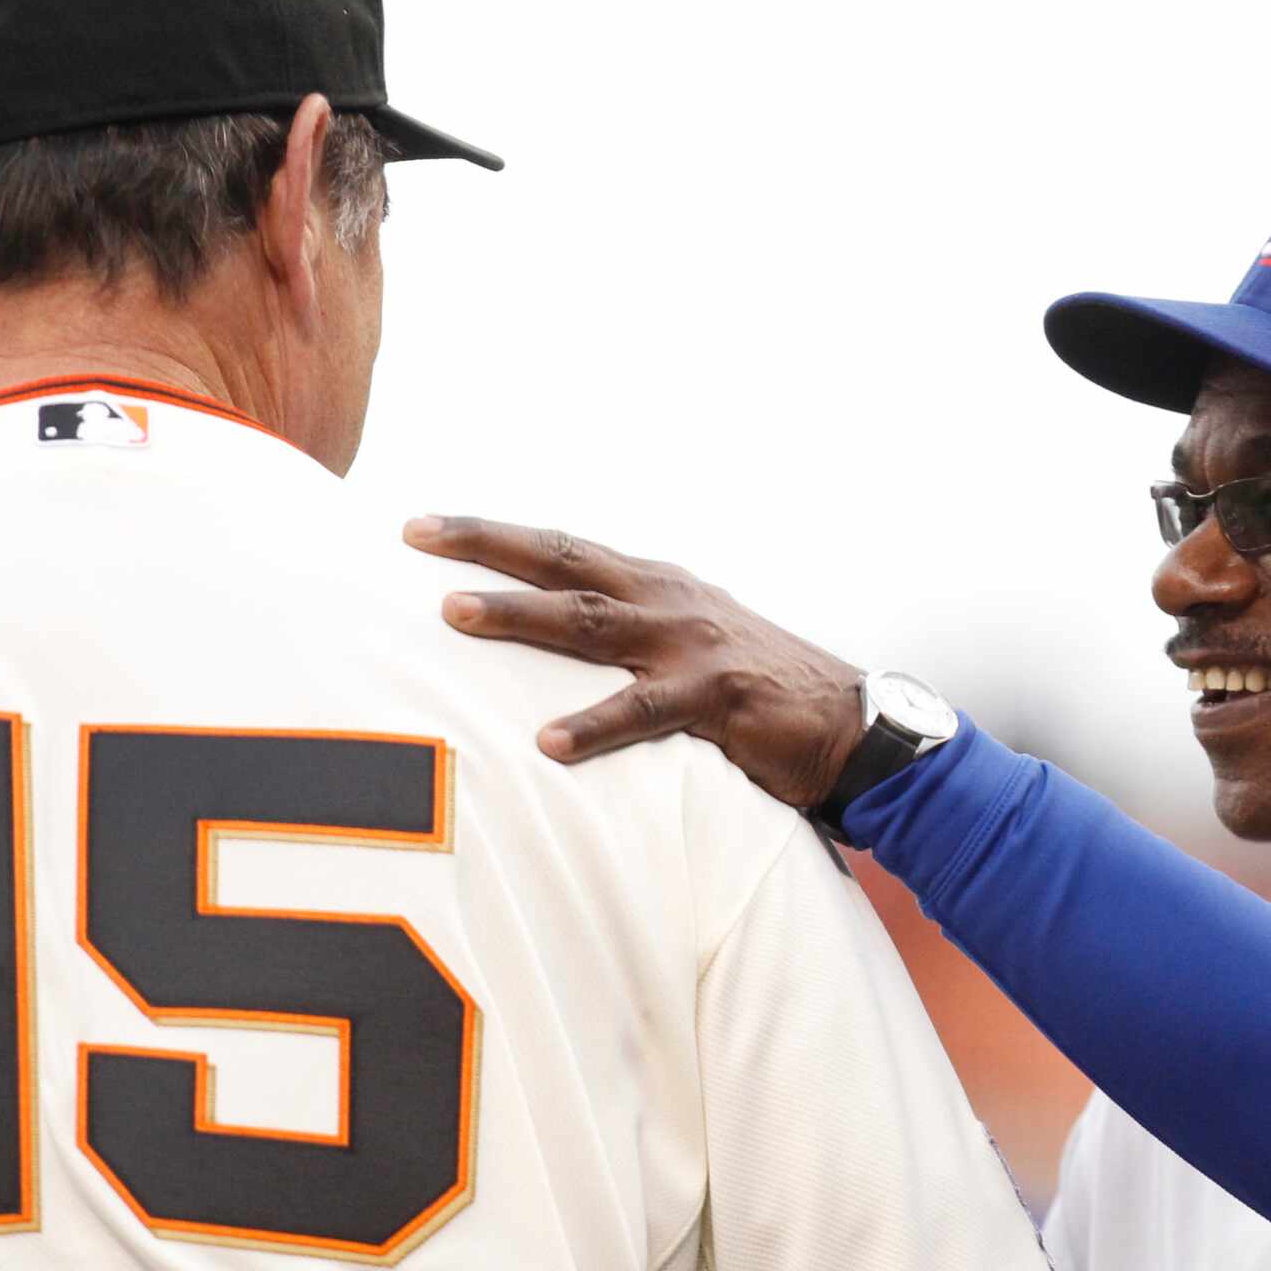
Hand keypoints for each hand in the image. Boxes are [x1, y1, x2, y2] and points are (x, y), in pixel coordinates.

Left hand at [403, 515, 866, 809]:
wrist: (853, 726)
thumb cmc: (762, 693)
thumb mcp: (692, 646)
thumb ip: (633, 637)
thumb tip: (563, 641)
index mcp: (658, 587)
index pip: (563, 550)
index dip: (495, 535)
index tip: (425, 527)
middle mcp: (668, 601)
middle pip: (563, 563)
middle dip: (486, 546)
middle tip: (416, 535)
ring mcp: (691, 645)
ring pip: (588, 623)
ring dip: (518, 616)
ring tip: (455, 615)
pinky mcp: (717, 697)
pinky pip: (645, 712)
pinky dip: (595, 725)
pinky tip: (549, 743)